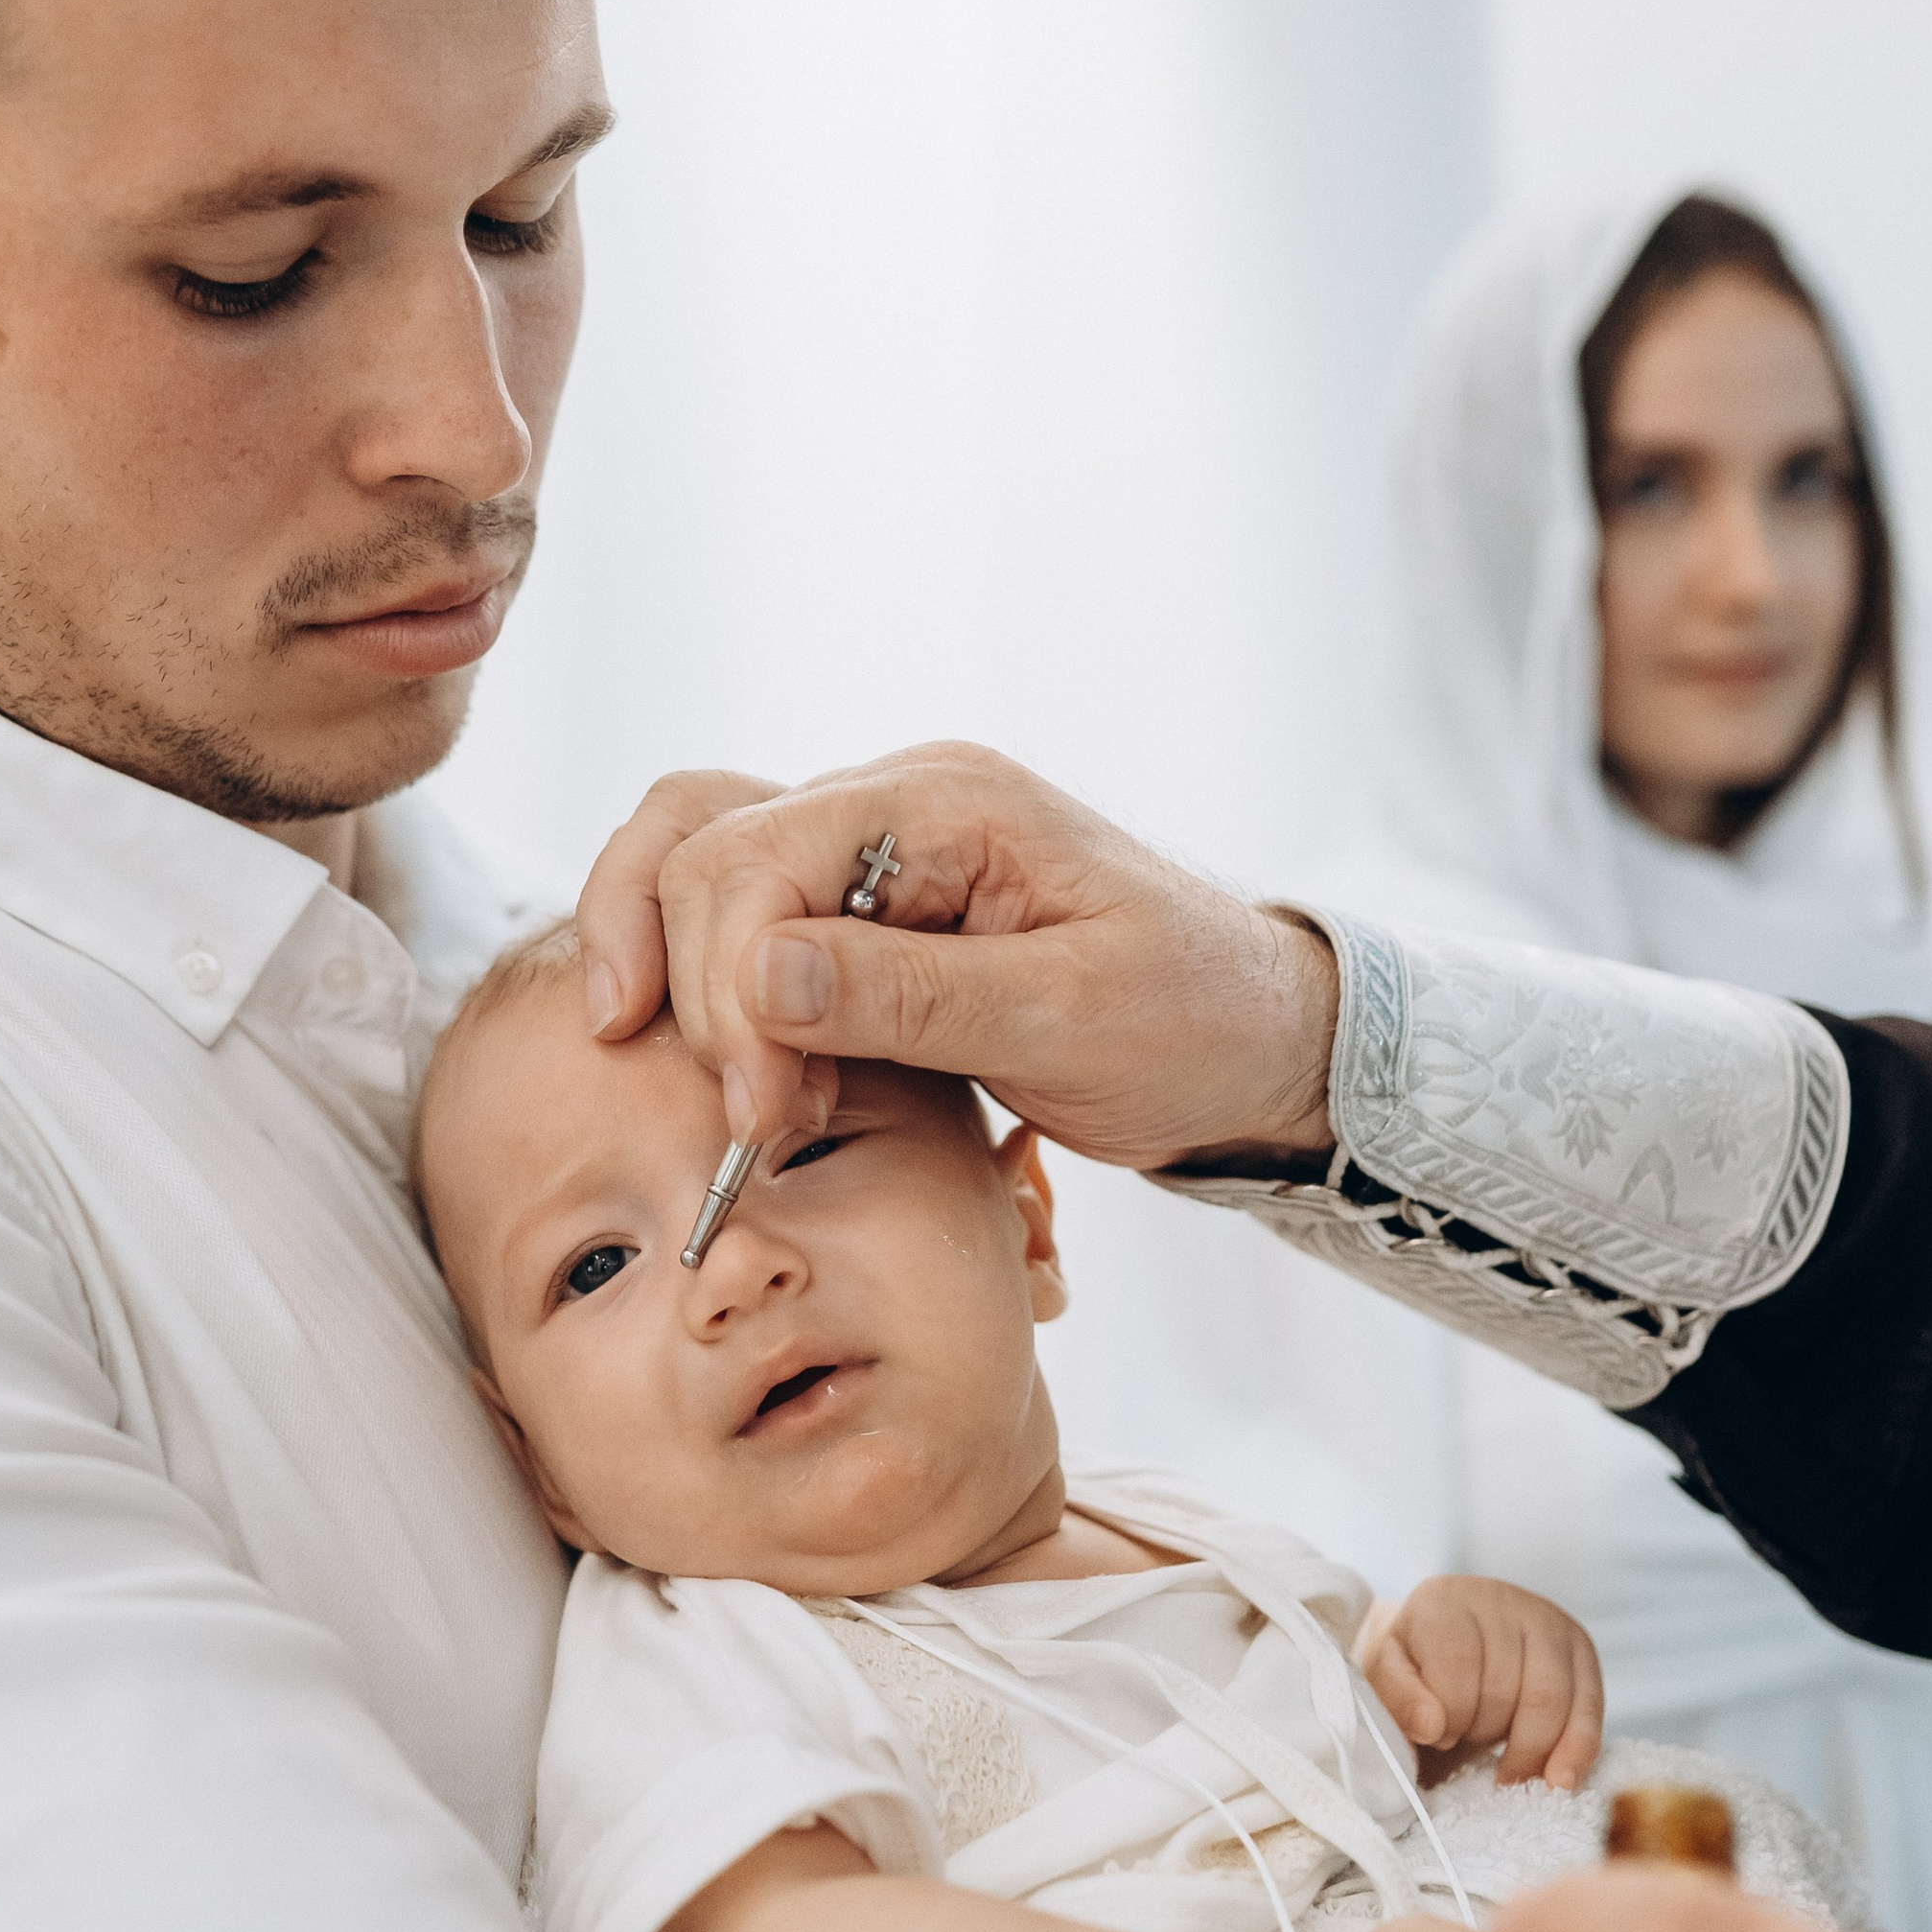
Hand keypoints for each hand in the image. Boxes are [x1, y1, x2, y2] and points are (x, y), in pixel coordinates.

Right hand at [572, 742, 1336, 1162]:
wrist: (1258, 1041)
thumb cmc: (1192, 1022)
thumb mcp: (1069, 1021)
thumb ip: (912, 997)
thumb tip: (758, 978)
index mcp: (948, 802)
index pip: (759, 857)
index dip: (732, 992)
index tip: (767, 1116)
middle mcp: (894, 803)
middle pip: (706, 853)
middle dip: (704, 998)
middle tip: (760, 1128)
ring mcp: (872, 853)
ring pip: (697, 860)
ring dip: (674, 971)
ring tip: (715, 1088)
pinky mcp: (865, 915)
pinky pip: (738, 914)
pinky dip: (702, 982)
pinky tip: (722, 1066)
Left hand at [1358, 1576, 1604, 1790]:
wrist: (1445, 1652)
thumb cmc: (1414, 1672)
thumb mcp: (1388, 1681)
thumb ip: (1398, 1700)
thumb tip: (1432, 1726)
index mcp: (1444, 1599)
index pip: (1458, 1665)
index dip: (1450, 1714)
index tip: (1437, 1738)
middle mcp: (1500, 1599)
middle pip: (1506, 1686)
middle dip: (1486, 1733)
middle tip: (1467, 1750)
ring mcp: (1546, 1619)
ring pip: (1552, 1699)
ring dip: (1530, 1750)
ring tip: (1507, 1776)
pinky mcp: (1579, 1648)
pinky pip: (1590, 1706)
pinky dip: (1577, 1750)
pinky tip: (1560, 1781)